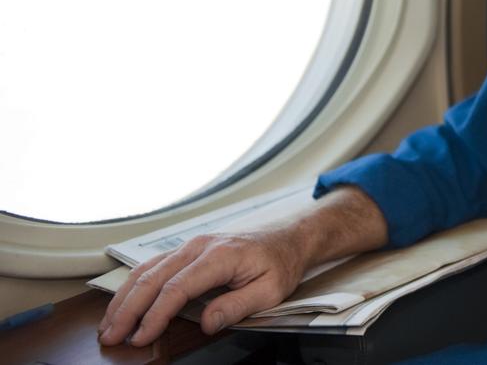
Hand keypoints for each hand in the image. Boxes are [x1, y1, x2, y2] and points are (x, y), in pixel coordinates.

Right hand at [98, 226, 306, 346]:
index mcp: (220, 256)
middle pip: (153, 277)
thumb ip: (237, 306)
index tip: (141, 337)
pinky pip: (154, 265)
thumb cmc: (280, 262)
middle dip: (128, 309)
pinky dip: (134, 285)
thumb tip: (207, 323)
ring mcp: (191, 245)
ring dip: (124, 297)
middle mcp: (199, 246)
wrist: (288, 237)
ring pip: (147, 269)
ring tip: (108, 324)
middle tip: (111, 336)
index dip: (155, 314)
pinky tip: (123, 303)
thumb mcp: (271, 290)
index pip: (177, 287)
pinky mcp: (188, 250)